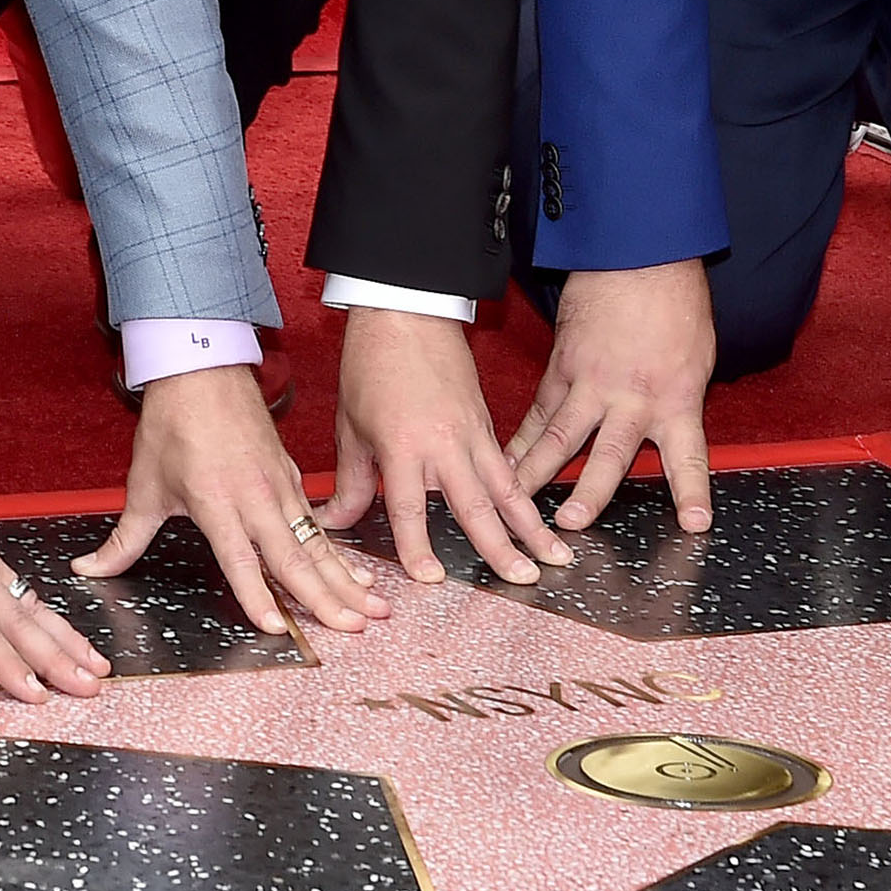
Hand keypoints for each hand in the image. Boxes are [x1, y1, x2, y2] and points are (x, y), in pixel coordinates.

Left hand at [0, 463, 109, 702]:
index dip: (5, 664)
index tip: (34, 692)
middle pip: (17, 621)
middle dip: (56, 659)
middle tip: (91, 690)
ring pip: (28, 605)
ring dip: (63, 638)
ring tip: (96, 671)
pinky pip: (20, 588)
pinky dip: (46, 615)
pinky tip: (65, 636)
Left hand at [78, 365, 387, 638]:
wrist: (203, 364)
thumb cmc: (173, 423)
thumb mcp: (143, 485)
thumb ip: (123, 540)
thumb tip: (89, 570)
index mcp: (217, 500)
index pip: (240, 559)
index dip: (257, 596)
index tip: (276, 629)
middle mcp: (255, 495)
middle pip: (294, 556)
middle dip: (326, 597)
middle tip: (354, 628)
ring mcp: (280, 485)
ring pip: (316, 542)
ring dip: (346, 578)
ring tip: (373, 609)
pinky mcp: (293, 475)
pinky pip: (319, 524)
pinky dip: (340, 552)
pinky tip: (359, 575)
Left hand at [322, 307, 567, 585]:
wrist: (405, 309)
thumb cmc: (372, 363)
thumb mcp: (351, 426)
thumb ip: (351, 483)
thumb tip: (334, 523)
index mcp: (403, 444)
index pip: (411, 508)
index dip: (418, 547)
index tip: (429, 580)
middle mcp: (444, 443)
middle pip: (477, 505)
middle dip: (501, 548)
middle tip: (523, 581)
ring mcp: (472, 433)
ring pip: (507, 488)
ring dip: (531, 526)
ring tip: (556, 557)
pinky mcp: (486, 423)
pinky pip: (509, 466)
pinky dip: (526, 495)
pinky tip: (541, 519)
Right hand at [507, 260, 714, 533]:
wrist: (641, 254)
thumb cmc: (676, 305)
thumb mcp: (697, 359)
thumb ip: (679, 403)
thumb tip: (670, 437)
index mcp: (676, 398)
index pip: (688, 455)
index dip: (692, 492)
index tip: (693, 524)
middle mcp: (632, 397)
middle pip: (610, 454)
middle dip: (590, 493)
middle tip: (571, 524)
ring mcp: (592, 383)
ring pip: (562, 435)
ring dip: (538, 473)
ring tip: (516, 503)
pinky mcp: (563, 367)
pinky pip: (541, 410)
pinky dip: (521, 439)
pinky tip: (503, 463)